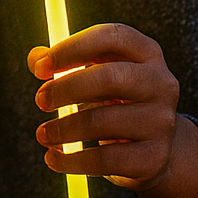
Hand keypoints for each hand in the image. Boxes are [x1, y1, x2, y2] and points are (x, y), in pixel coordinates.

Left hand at [29, 22, 197, 197]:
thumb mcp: (91, 70)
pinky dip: (73, 160)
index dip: (71, 49)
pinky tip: (53, 158)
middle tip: (39, 100)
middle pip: (109, 78)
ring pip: (103, 122)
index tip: (39, 69)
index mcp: (146, 52)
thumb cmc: (112, 96)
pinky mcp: (154, 158)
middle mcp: (161, 83)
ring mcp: (162, 121)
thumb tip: (35, 59)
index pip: (110, 37)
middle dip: (66, 89)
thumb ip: (60, 60)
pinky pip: (106, 159)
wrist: (151, 144)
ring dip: (64, 128)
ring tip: (42, 134)